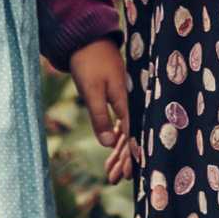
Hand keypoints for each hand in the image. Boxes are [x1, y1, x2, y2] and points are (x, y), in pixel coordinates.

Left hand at [67, 38, 133, 181]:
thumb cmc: (89, 62)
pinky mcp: (116, 94)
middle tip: (116, 180)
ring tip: (110, 171)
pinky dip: (114, 135)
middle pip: (129, 136)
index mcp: (126, 101)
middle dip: (123, 159)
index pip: (131, 135)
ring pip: (124, 130)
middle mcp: (128, 101)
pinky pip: (119, 120)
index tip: (130, 175)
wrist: (87, 37)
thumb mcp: (92, 91)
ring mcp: (123, 97)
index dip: (131, 156)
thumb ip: (100, 117)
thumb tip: (107, 145)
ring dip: (118, 150)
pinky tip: (111, 147)